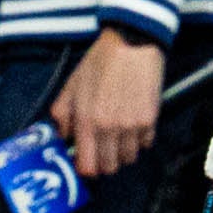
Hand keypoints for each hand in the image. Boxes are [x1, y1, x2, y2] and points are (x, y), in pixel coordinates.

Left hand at [54, 27, 166, 180]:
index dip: (85, 168)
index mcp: (87, 122)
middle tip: (103, 148)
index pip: (87, 167)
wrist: (132, 44)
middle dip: (104, 161)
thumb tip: (64, 136)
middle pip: (109, 167)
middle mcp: (109, 129)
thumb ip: (62, 114)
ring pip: (128, 158)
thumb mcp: (72, 85)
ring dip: (123, 151)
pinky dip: (139, 139)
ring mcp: (132, 126)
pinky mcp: (150, 119)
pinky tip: (134, 124)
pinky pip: (145, 144)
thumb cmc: (99, 63)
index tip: (86, 160)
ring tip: (119, 134)